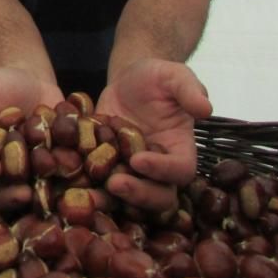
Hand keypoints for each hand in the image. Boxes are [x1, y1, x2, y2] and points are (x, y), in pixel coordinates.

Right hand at [0, 67, 62, 184]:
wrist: (33, 78)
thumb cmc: (0, 85)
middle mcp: (6, 169)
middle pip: (4, 190)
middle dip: (12, 194)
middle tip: (23, 193)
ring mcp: (33, 170)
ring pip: (34, 189)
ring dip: (41, 192)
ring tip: (50, 190)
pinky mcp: (58, 165)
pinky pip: (64, 175)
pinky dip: (71, 176)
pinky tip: (80, 174)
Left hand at [97, 59, 212, 211]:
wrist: (127, 82)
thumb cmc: (156, 78)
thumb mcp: (173, 75)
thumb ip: (188, 90)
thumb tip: (205, 107)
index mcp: (180, 149)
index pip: (180, 170)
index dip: (163, 169)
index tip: (139, 160)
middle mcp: (160, 169)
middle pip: (159, 196)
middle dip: (139, 194)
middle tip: (115, 183)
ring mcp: (133, 173)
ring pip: (130, 200)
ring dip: (112, 201)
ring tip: (90, 194)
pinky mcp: (109, 171)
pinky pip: (102, 188)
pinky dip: (90, 190)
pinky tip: (72, 187)